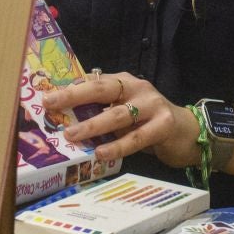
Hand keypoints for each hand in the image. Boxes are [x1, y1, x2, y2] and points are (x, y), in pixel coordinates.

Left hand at [41, 71, 199, 167]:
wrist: (187, 134)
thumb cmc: (148, 124)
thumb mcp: (124, 113)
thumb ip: (102, 112)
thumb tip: (66, 121)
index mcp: (124, 82)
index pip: (93, 81)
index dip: (69, 89)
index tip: (46, 97)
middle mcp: (137, 88)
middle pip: (102, 89)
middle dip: (74, 96)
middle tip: (51, 105)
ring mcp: (152, 105)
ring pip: (118, 114)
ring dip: (92, 125)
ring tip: (71, 135)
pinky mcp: (163, 125)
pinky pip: (136, 137)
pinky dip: (117, 146)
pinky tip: (101, 152)